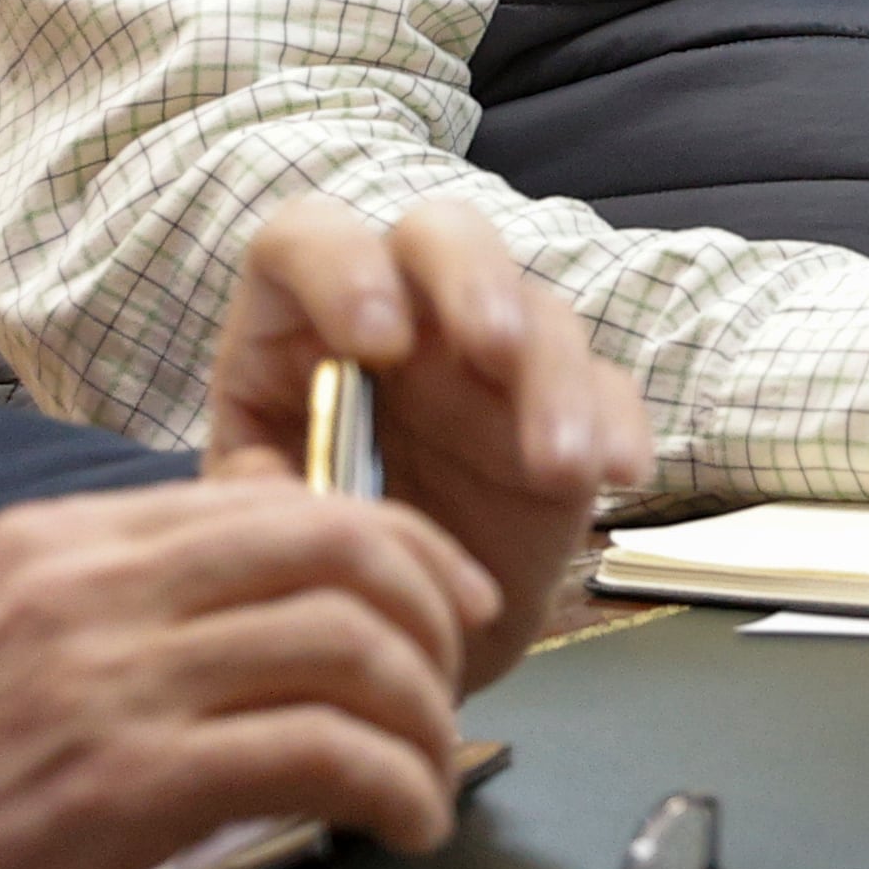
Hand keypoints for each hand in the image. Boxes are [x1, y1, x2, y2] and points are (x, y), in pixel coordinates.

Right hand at [0, 476, 495, 868]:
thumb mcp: (18, 649)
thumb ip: (135, 605)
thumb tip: (289, 601)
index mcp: (67, 543)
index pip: (284, 504)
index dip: (400, 546)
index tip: (451, 602)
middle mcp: (91, 590)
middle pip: (339, 551)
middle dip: (432, 613)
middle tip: (457, 680)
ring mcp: (110, 682)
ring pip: (348, 647)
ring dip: (424, 716)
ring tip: (431, 772)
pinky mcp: (128, 782)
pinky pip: (321, 754)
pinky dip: (397, 785)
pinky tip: (407, 823)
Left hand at [199, 199, 647, 691]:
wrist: (381, 632)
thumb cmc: (304, 557)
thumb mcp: (249, 529)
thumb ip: (253, 498)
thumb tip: (276, 478)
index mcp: (300, 323)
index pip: (310, 238)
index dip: (343, 269)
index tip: (374, 347)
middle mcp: (404, 315)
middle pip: (444, 235)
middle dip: (475, 280)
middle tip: (492, 348)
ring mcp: (492, 357)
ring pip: (544, 315)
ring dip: (555, 383)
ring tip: (558, 468)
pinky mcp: (564, 407)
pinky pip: (609, 389)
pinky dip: (617, 426)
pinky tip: (619, 474)